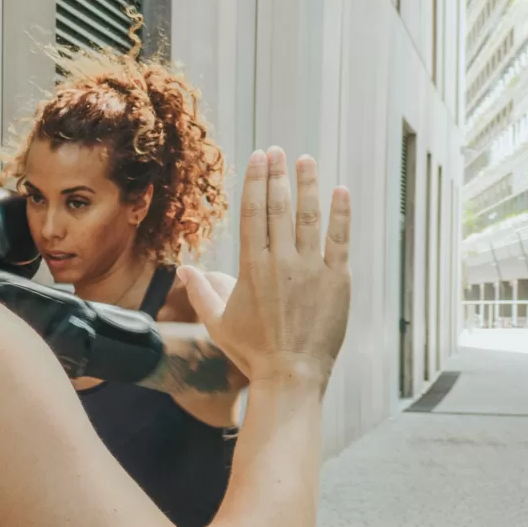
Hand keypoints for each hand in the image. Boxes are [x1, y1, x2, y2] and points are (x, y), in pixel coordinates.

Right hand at [180, 148, 350, 393]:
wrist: (290, 375)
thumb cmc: (251, 352)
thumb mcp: (217, 322)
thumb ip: (201, 292)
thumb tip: (185, 270)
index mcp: (251, 267)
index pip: (253, 213)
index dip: (256, 182)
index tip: (258, 158)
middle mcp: (281, 262)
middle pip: (278, 207)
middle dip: (278, 175)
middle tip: (278, 151)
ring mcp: (311, 269)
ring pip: (309, 217)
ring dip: (308, 185)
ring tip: (306, 160)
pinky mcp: (337, 281)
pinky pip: (340, 239)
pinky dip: (341, 213)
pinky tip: (340, 191)